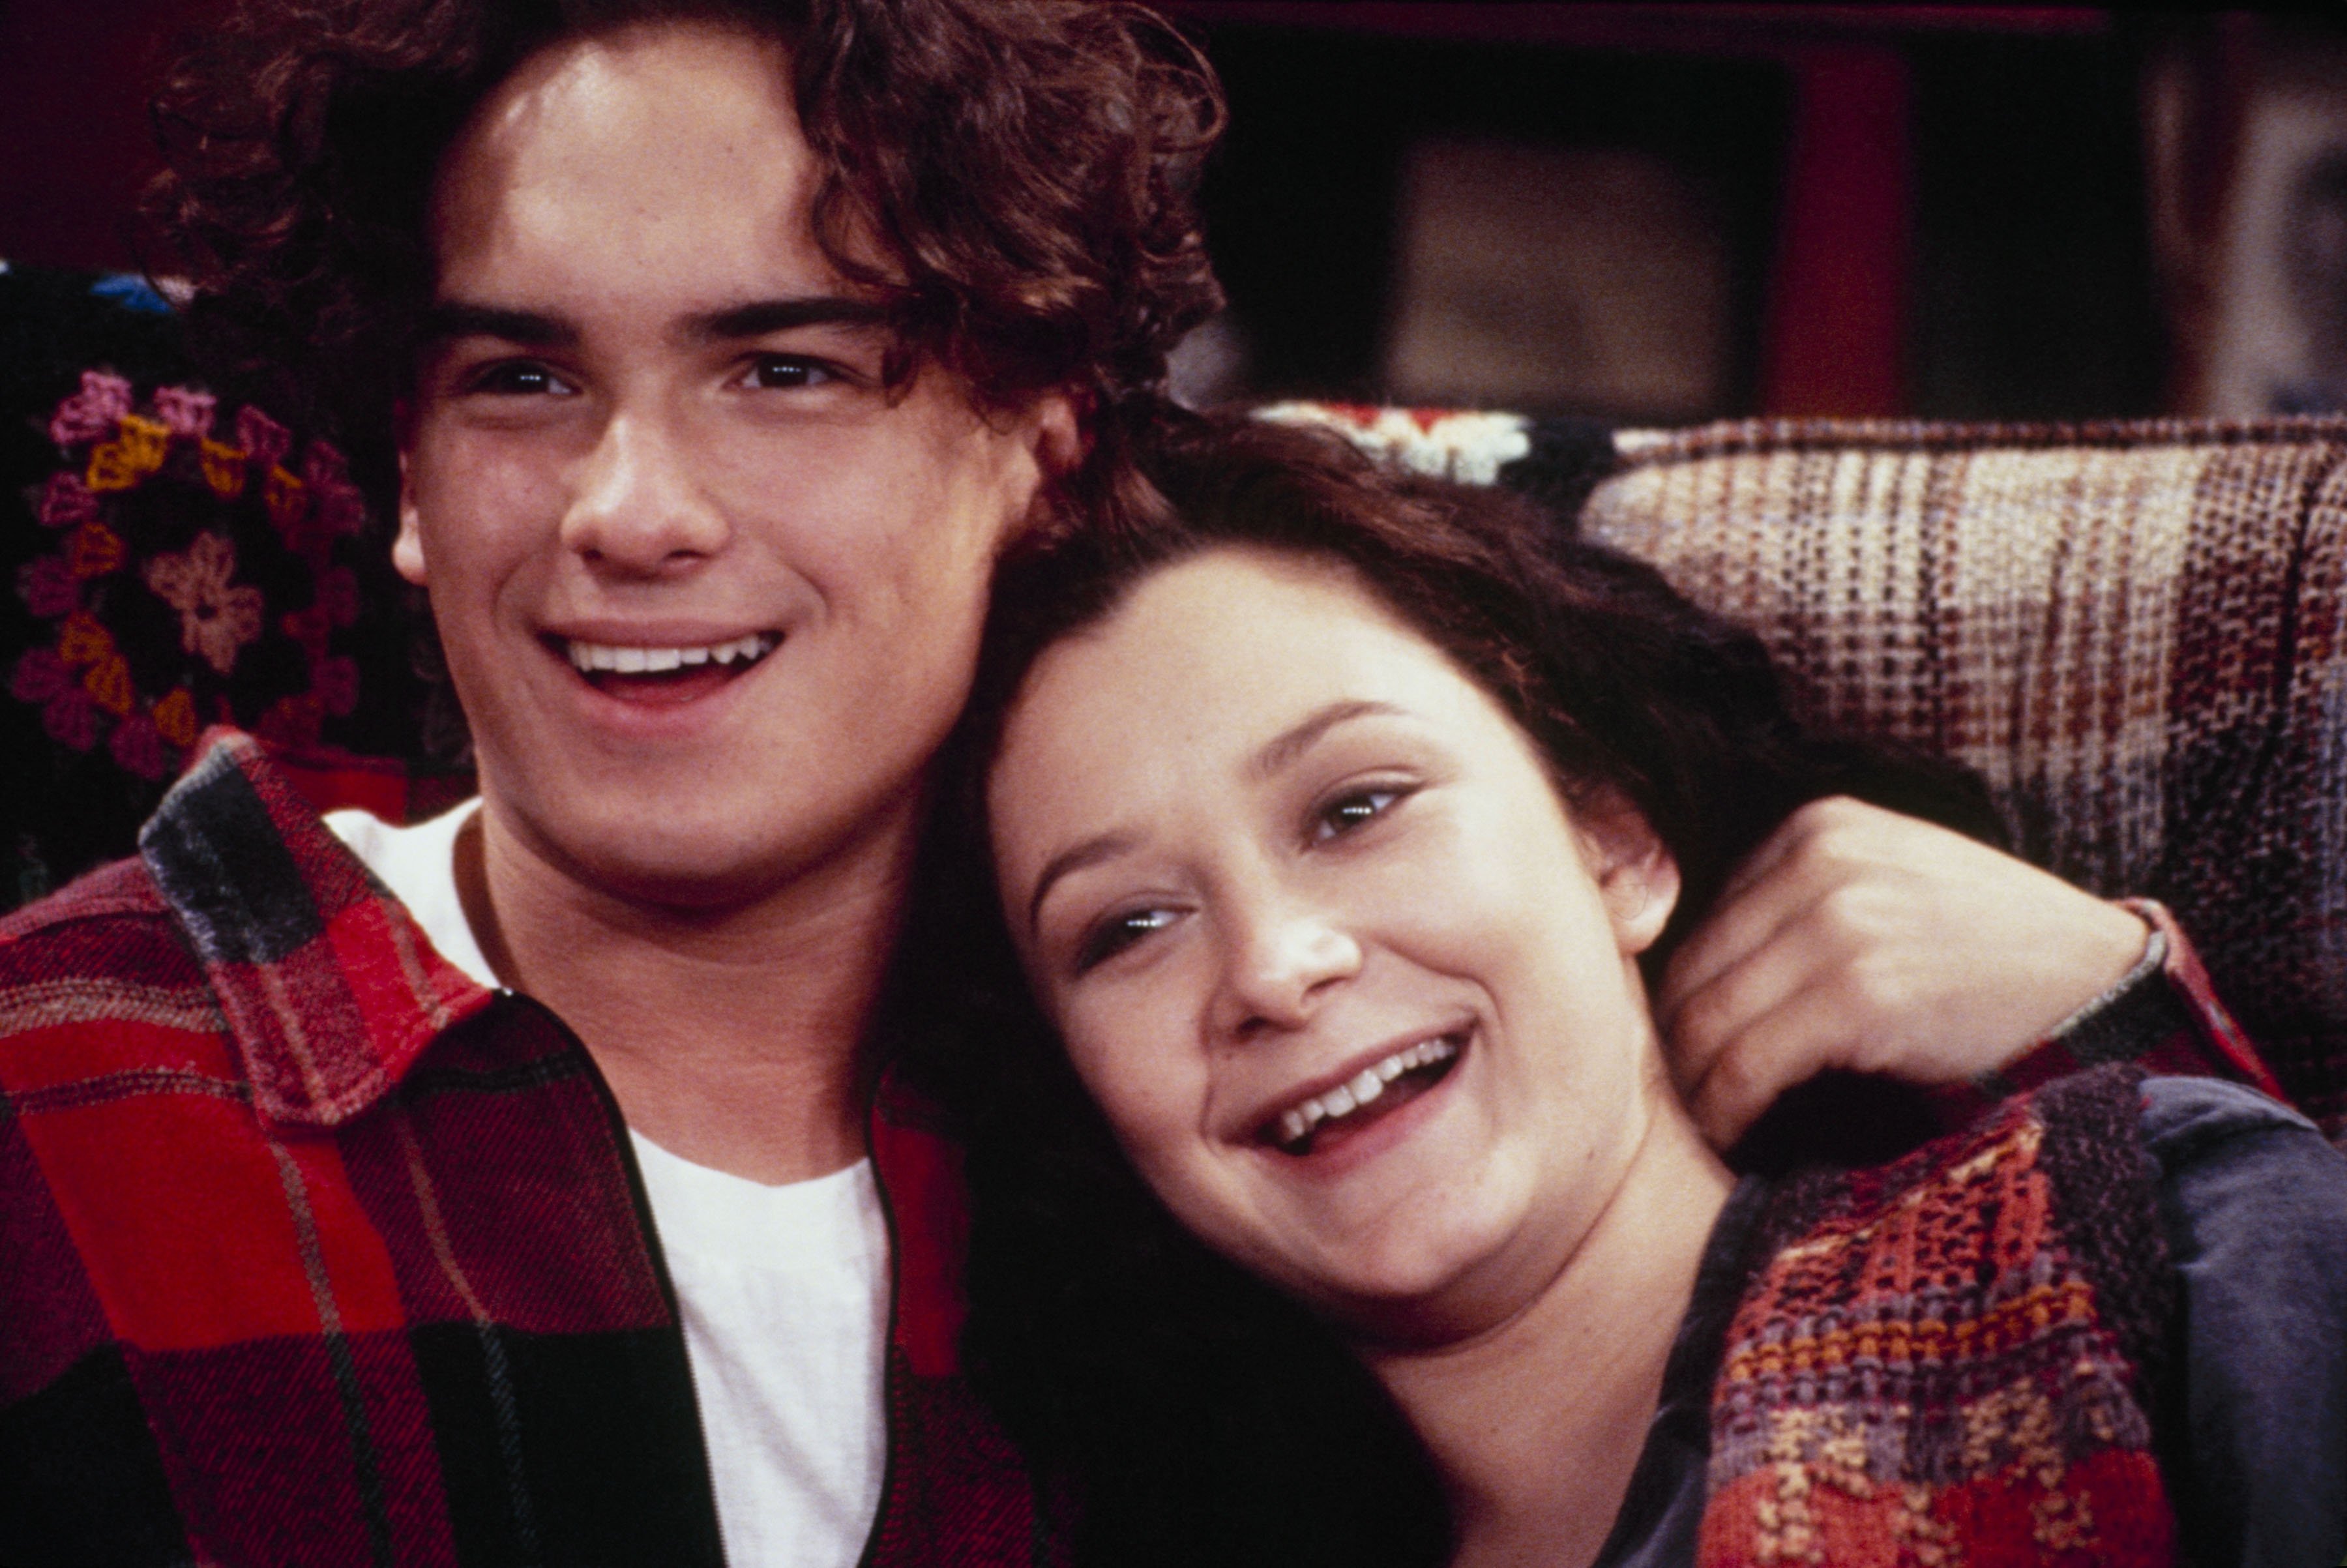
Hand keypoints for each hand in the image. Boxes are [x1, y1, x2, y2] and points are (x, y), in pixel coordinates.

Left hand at [1656, 796, 2151, 1148]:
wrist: (2098, 985)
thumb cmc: (1988, 951)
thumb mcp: (1891, 882)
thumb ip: (1804, 900)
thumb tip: (1704, 972)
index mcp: (1819, 828)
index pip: (1708, 924)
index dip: (1687, 997)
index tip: (1684, 1050)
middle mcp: (1821, 861)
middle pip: (1695, 971)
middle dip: (1674, 1044)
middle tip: (1672, 1099)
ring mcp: (1839, 923)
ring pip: (1710, 1020)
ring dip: (1692, 1085)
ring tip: (1698, 1124)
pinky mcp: (1859, 993)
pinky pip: (1749, 1064)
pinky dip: (1726, 1108)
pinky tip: (1732, 1133)